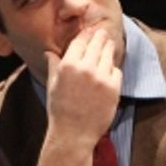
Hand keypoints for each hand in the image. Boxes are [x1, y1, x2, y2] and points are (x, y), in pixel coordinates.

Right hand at [43, 26, 122, 145]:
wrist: (73, 134)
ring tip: (109, 45)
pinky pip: (116, 71)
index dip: (86, 35)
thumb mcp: (52, 85)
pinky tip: (110, 70)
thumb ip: (54, 66)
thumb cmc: (59, 110)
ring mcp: (101, 77)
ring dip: (108, 49)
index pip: (80, 41)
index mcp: (67, 65)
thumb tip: (49, 52)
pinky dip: (113, 70)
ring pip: (108, 55)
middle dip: (100, 37)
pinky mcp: (114, 88)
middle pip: (97, 44)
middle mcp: (85, 68)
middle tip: (103, 33)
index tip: (90, 31)